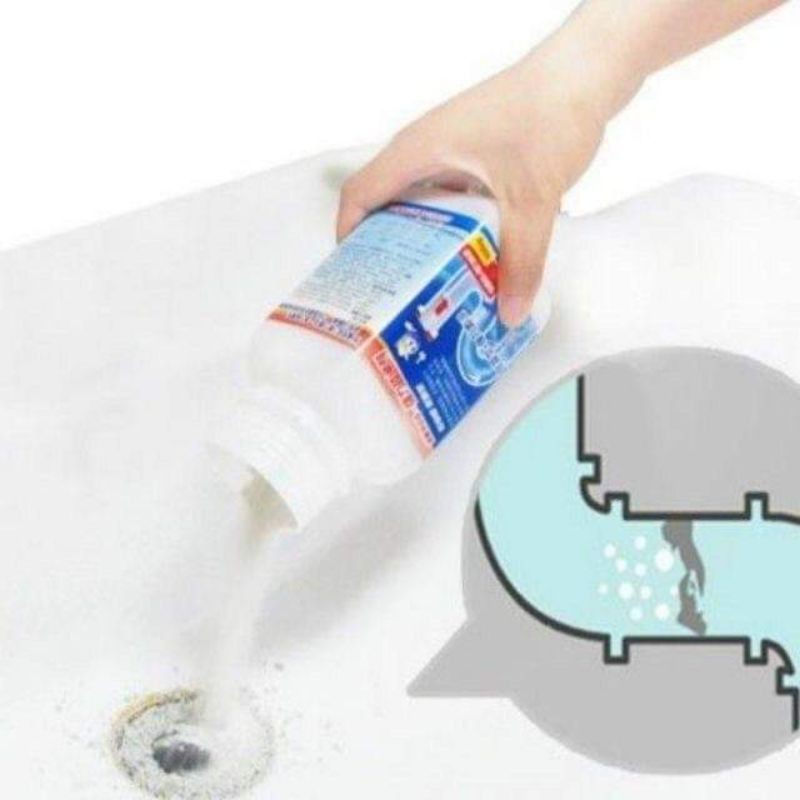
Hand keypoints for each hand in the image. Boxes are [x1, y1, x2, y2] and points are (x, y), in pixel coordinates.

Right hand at [337, 43, 620, 325]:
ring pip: (422, 202)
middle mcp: (426, 149)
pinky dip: (454, 228)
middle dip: (387, 250)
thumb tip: (509, 313)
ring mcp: (450, 150)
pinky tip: (474, 256)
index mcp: (418, 150)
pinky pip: (451, 197)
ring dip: (424, 241)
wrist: (587, 74)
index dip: (348, 238)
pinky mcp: (475, 155)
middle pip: (386, 204)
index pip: (359, 195)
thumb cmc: (548, 114)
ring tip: (433, 283)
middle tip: (396, 293)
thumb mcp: (531, 198)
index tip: (357, 278)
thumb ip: (522, 259)